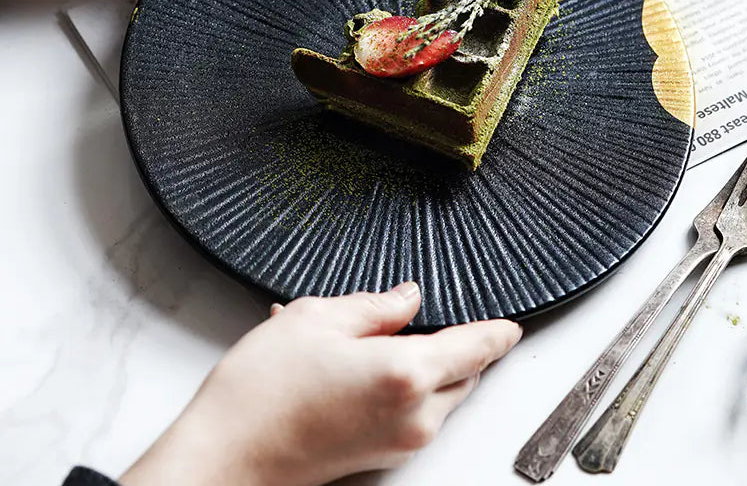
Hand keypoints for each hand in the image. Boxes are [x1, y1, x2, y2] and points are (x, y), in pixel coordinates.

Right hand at [118, 283, 521, 485]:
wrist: (225, 456)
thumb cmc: (263, 389)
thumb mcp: (316, 319)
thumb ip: (375, 305)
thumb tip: (408, 298)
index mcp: (404, 372)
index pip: (475, 347)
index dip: (497, 333)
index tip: (512, 325)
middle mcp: (413, 415)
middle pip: (463, 374)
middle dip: (461, 346)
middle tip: (438, 318)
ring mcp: (399, 442)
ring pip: (442, 396)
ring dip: (430, 367)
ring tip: (382, 338)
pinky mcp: (380, 457)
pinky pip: (416, 414)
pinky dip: (406, 387)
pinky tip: (365, 365)